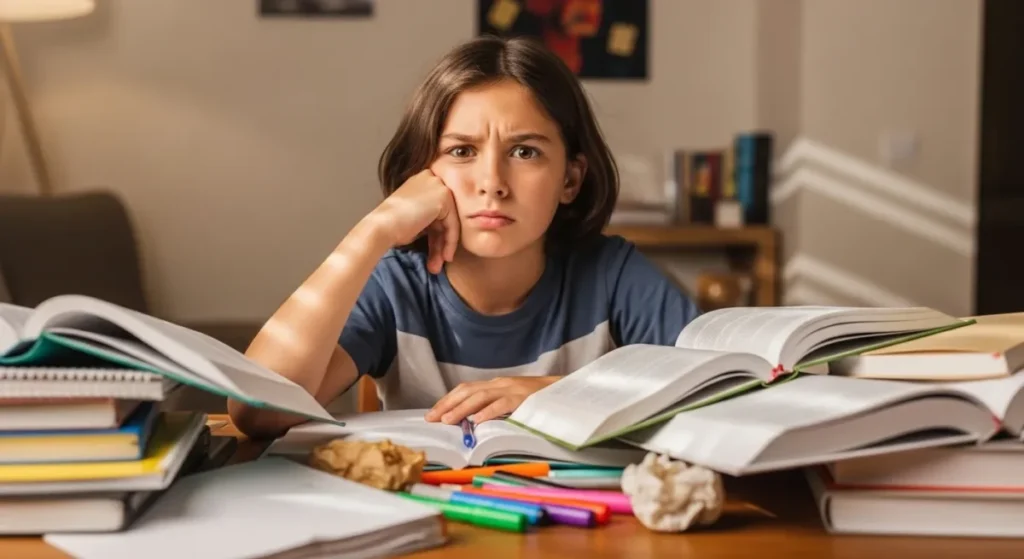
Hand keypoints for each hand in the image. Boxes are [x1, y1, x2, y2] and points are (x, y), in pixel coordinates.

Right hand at [371, 169, 459, 273]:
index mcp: (422, 181)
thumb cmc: (392, 227)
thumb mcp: (415, 220)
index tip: (436, 254)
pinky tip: (445, 257)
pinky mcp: (443, 195)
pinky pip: (452, 223)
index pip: (437, 210)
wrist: (381, 227)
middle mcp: (431, 178)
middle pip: (445, 215)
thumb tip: (446, 236)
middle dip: (441, 242)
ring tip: (437, 266)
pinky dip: (450, 241)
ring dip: (444, 246)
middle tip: (437, 263)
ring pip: (450, 221)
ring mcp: (438, 185)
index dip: (437, 234)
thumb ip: (431, 220)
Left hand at [425, 376, 559, 424]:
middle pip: (468, 391)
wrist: (567, 392)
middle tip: (432, 418)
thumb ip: (495, 407)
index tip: (433, 413)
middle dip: (447, 404)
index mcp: (497, 385)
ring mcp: (513, 389)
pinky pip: (503, 404)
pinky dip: (489, 411)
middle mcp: (501, 384)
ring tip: (448, 420)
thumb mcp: (513, 402)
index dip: (448, 400)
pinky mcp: (525, 398)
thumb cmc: (539, 400)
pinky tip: (477, 420)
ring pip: (481, 397)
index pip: (466, 389)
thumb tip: (472, 422)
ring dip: (462, 409)